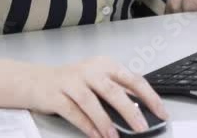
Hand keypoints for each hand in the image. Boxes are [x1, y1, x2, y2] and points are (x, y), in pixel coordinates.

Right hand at [31, 56, 168, 137]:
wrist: (36, 80)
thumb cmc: (72, 82)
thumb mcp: (97, 81)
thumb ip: (117, 92)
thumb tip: (141, 111)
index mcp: (105, 65)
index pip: (133, 79)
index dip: (149, 97)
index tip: (161, 112)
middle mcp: (90, 70)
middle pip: (113, 90)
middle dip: (130, 111)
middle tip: (142, 127)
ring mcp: (71, 82)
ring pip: (91, 102)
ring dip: (105, 121)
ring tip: (115, 137)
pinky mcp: (56, 95)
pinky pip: (73, 112)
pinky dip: (86, 125)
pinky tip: (96, 136)